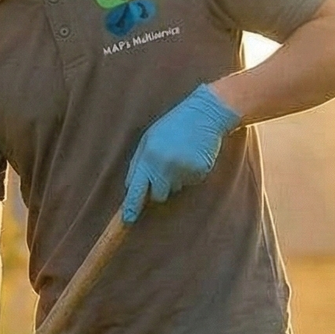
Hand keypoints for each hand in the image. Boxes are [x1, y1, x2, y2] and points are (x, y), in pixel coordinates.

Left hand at [121, 84, 240, 224]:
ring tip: (180, 157)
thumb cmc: (173, 126)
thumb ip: (138, 163)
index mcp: (148, 157)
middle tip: (166, 169)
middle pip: (158, 196)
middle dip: (159, 189)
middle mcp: (164, 166)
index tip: (129, 219)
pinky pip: (189, 182)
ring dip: (175, 179)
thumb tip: (131, 187)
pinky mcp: (199, 172)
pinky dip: (189, 174)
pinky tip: (191, 156)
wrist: (206, 114)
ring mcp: (182, 170)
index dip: (132, 206)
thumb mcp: (149, 139)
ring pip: (174, 189)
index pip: (137, 190)